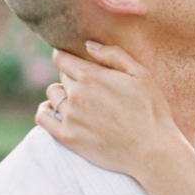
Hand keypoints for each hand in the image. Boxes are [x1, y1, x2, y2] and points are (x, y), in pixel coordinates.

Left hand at [36, 43, 185, 182]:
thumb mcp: (141, 75)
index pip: (62, 58)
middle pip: (62, 77)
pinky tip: (53, 111)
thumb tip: (88, 45)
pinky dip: (45, 111)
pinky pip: (43, 117)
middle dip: (73, 78)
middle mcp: (76, 94)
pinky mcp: (68, 137)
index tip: (72, 61)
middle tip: (92, 89)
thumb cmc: (151, 111)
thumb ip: (114, 55)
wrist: (152, 150)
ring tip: (79, 103)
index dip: (66, 57)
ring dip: (62, 95)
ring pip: (53, 95)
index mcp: (91, 76)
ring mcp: (70, 117)